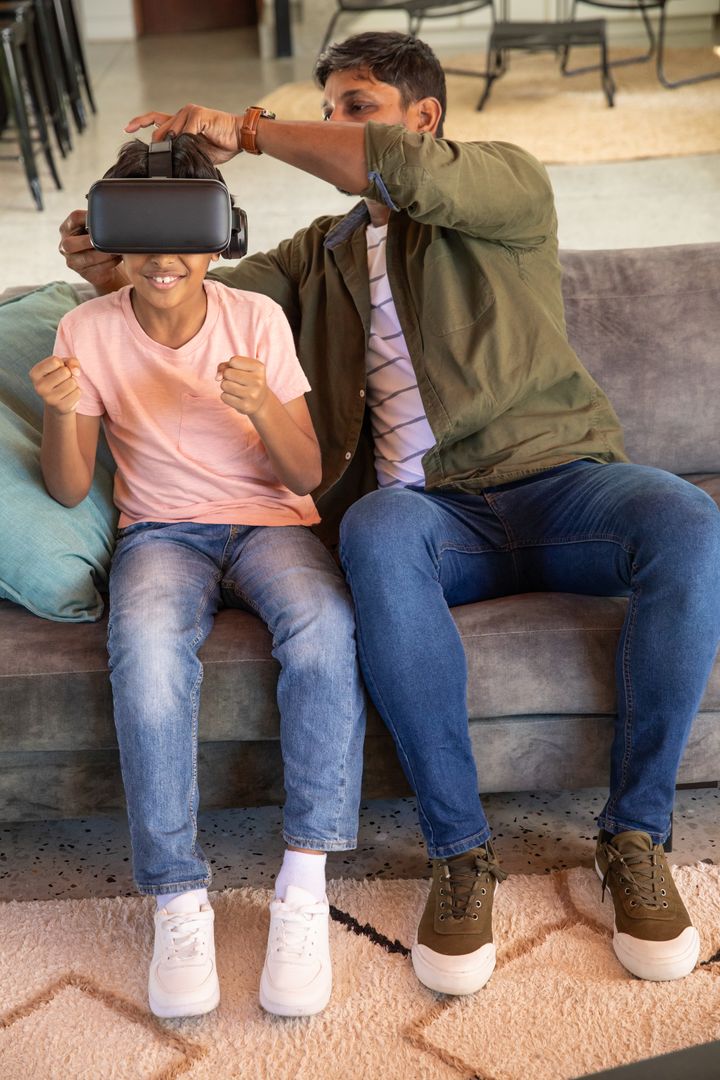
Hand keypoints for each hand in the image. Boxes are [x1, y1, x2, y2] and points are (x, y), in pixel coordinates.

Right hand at [30, 355, 81, 414]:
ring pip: (72, 382)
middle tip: (63, 380)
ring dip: (73, 383)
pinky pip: (77, 392)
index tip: (57, 369)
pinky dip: (76, 392)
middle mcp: (39, 387)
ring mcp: (49, 399)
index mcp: (34, 374)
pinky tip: (68, 395)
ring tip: (65, 387)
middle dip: (68, 373)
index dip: (61, 363)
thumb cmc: (59, 378)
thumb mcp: (62, 365)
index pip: (55, 361)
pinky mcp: (61, 407)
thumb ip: (70, 361)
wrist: (57, 403)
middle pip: (65, 372)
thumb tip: (76, 371)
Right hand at [59, 210, 128, 294]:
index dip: (90, 217)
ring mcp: (72, 261)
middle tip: (107, 240)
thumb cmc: (98, 242)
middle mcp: (64, 245)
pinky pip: (97, 268)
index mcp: (67, 228)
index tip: (105, 218)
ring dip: (105, 254)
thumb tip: (113, 211)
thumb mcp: (93, 230)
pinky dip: (110, 263)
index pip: (74, 217)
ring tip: (118, 250)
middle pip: (71, 243)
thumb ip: (96, 221)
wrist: (102, 266)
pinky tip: (118, 258)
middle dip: (91, 241)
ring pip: (86, 258)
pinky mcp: (83, 273)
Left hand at [125, 104, 242, 163]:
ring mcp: (189, 112)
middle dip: (160, 146)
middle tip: (164, 158)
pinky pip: (186, 132)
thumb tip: (169, 160)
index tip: (126, 128)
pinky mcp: (197, 114)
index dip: (139, 122)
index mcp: (181, 122)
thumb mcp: (197, 151)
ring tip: (191, 151)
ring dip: (178, 146)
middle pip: (159, 130)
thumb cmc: (222, 144)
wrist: (240, 137)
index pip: (155, 119)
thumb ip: (182, 150)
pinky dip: (189, 142)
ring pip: (172, 132)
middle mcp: (183, 114)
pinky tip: (198, 145)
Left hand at [216, 355, 267, 415]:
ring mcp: (252, 394)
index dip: (232, 365)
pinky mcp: (245, 406)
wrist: (260, 401)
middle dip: (228, 376)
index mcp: (259, 367)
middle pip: (228, 373)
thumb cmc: (247, 379)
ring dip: (226, 386)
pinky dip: (226, 396)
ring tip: (237, 389)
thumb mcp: (240, 367)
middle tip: (238, 381)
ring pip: (224, 385)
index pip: (233, 361)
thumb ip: (225, 366)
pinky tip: (236, 397)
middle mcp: (258, 381)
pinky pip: (224, 397)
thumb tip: (217, 378)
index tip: (240, 371)